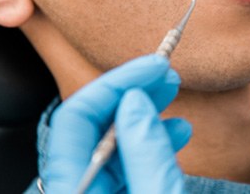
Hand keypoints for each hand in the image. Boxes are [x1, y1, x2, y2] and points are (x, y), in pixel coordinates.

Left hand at [41, 54, 189, 193]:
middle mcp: (76, 189)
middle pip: (90, 126)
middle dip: (130, 92)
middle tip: (163, 73)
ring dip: (142, 114)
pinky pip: (123, 166)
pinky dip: (148, 144)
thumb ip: (146, 156)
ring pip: (108, 144)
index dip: (116, 82)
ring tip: (171, 94)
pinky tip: (175, 132)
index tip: (153, 66)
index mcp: (74, 188)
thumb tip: (135, 101)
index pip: (75, 117)